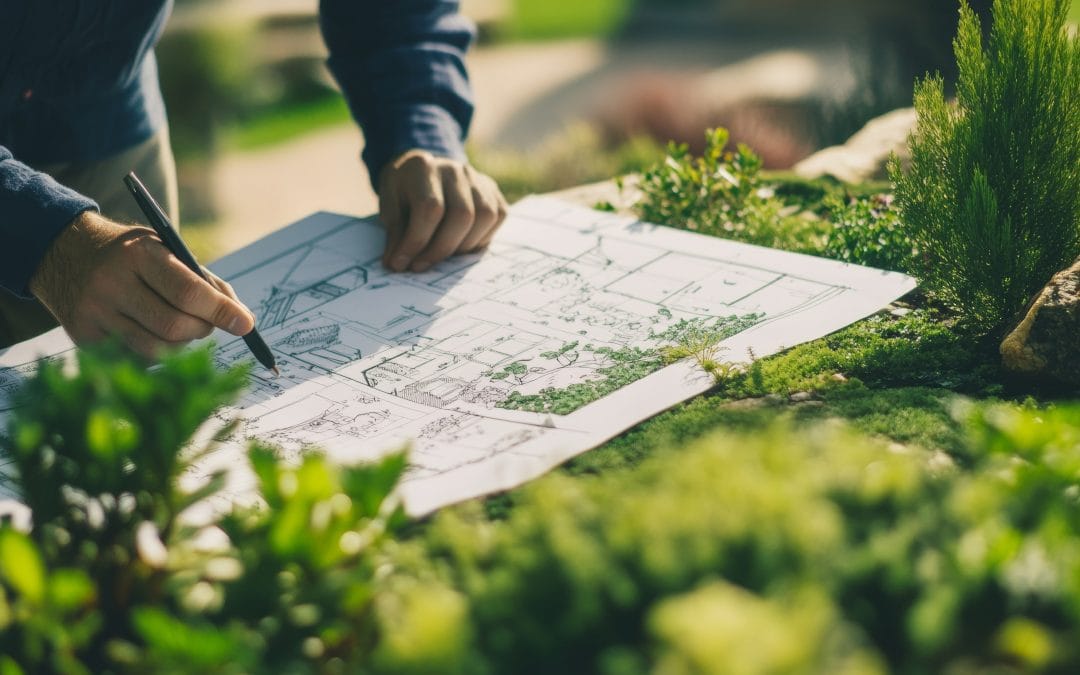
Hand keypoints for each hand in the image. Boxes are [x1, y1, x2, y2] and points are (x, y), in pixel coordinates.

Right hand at [30, 211, 255, 358]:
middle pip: (174, 326)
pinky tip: (149, 329)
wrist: (64, 252)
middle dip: (203, 329)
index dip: (221, 311)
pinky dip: (155, 349)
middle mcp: (112, 283)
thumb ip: (204, 280)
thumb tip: (241, 318)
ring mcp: (95, 312)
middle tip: (208, 323)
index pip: (188, 292)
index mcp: (139, 254)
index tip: (246, 324)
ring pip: (156, 349)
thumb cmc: (131, 254)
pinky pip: (134, 356)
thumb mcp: (165, 248)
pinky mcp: (83, 336)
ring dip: (182, 343)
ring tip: (181, 325)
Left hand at [377, 150, 507, 272]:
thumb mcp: (389, 205)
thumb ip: (395, 233)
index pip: (430, 208)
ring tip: (443, 255)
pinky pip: (497, 217)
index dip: (417, 241)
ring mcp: (477, 178)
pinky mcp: (492, 190)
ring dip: (464, 246)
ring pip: (485, 217)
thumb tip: (399, 263)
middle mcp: (455, 169)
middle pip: (462, 215)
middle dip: (441, 249)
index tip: (402, 263)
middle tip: (421, 266)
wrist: (424, 170)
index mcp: (423, 167)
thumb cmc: (403, 191)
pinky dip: (481, 238)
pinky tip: (461, 244)